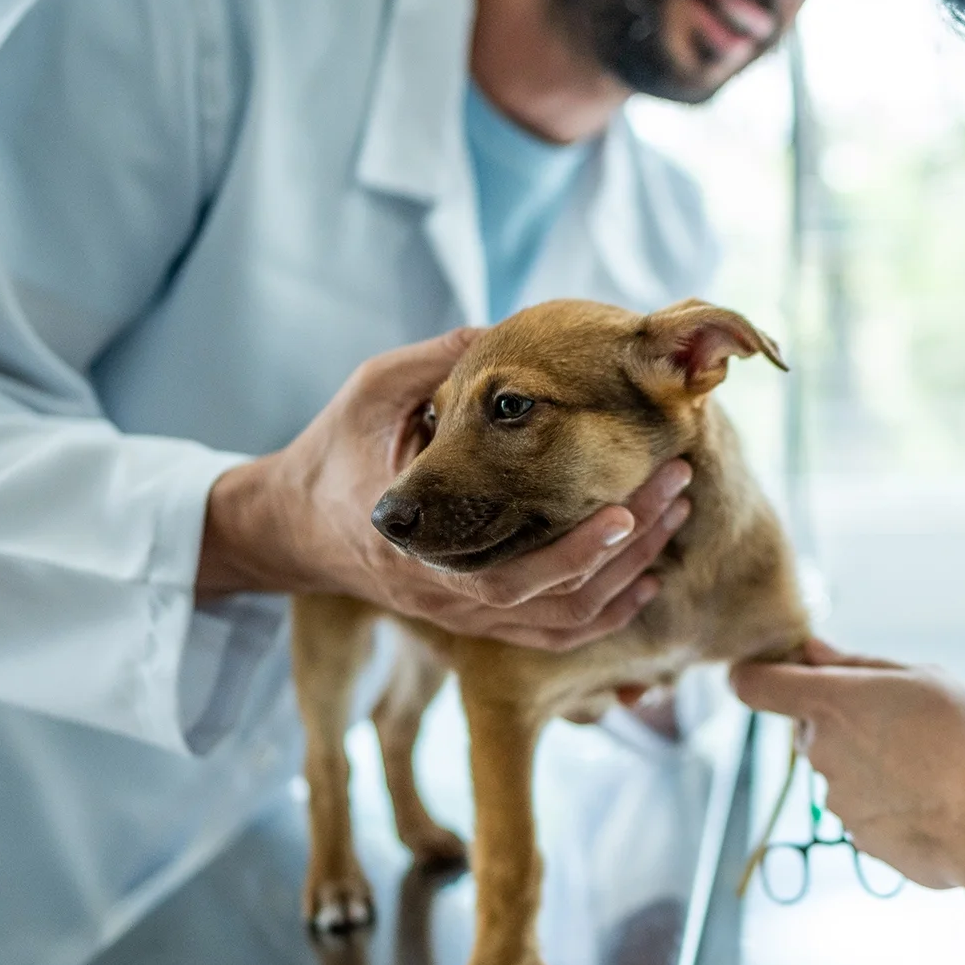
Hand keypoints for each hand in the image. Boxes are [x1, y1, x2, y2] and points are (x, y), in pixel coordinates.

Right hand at [199, 327, 690, 649]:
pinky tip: (648, 574)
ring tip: (674, 515)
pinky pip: (553, 634)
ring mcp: (463, 614)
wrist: (289, 525)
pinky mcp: (477, 617)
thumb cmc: (331, 451)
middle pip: (555, 600)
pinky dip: (606, 611)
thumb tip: (494, 331)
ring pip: (563, 623)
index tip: (627, 508)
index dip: (575, 553)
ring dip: (627, 576)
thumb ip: (431, 365)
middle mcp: (446, 593)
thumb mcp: (369, 393)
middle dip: (627, 548)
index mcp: (418, 546)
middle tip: (675, 487)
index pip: (510, 575)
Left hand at [731, 640, 964, 889]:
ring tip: (926, 763)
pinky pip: (862, 806)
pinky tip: (927, 796)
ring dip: (869, 761)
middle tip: (900, 720)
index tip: (776, 670)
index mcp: (832, 703)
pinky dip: (886, 799)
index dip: (756, 673)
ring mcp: (836, 800)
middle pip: (810, 727)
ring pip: (839, 767)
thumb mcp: (923, 678)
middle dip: (843, 720)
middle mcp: (822, 752)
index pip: (754, 684)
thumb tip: (812, 651)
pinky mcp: (857, 838)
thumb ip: (857, 665)